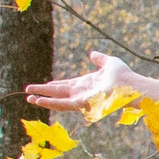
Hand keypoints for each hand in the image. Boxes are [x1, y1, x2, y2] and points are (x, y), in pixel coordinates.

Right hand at [27, 50, 158, 118]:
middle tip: (28, 92)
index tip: (44, 85)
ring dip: (42, 99)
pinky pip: (62, 104)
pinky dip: (50, 103)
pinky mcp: (81, 103)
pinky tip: (38, 101)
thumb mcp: (109, 63)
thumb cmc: (124, 76)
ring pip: (56, 100)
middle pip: (58, 93)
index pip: (66, 85)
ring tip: (28, 98)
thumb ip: (99, 59)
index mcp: (86, 83)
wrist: (130, 85)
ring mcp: (80, 98)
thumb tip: (92, 54)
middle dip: (42, 92)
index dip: (54, 85)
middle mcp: (81, 92)